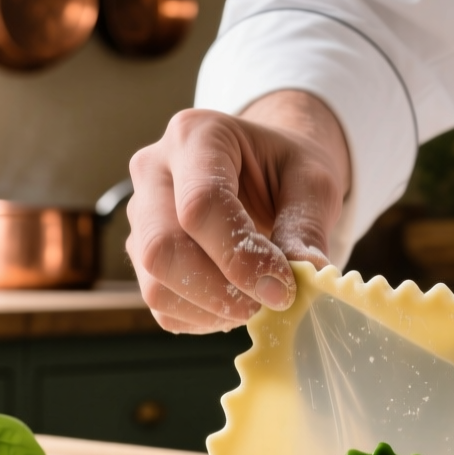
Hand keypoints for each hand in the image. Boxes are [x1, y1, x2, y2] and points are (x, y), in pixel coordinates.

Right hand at [126, 90, 350, 332]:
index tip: (284, 288)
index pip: (201, 204)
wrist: (266, 169)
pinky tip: (237, 304)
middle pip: (162, 247)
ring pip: (155, 283)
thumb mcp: (312, 182)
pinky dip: (202, 318)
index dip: (241, 257)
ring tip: (258, 304)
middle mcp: (154, 171)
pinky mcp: (142, 255)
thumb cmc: (287, 169)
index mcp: (196, 136)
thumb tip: (308, 277)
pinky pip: (160, 305)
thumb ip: (306, 228)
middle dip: (220, 291)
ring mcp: (141, 215)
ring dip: (212, 310)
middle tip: (271, 304)